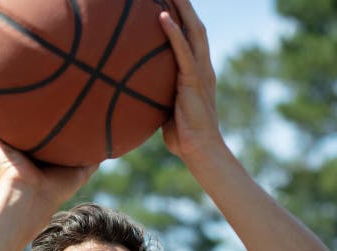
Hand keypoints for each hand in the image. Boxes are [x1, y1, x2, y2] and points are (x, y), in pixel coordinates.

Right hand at [0, 83, 97, 208]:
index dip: (37, 112)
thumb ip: (92, 154)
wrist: (33, 197)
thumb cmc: (56, 188)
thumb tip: (112, 141)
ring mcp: (1, 144)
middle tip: (7, 79)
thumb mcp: (81, 168)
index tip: (41, 92)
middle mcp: (17, 144)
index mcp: (35, 149)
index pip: (35, 126)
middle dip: (8, 102)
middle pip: (11, 118)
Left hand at [159, 0, 223, 163]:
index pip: (192, 37)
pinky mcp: (194, 80)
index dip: (184, 18)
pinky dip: (174, 32)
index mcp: (197, 72)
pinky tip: (162, 16)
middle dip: (185, 5)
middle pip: (195, 26)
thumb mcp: (166, 109)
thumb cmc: (182, 135)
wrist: (200, 150)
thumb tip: (134, 93)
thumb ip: (157, 95)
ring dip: (182, 8)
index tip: (171, 2)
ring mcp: (200, 71)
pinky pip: (183, 51)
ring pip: (193, 30)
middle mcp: (202, 66)